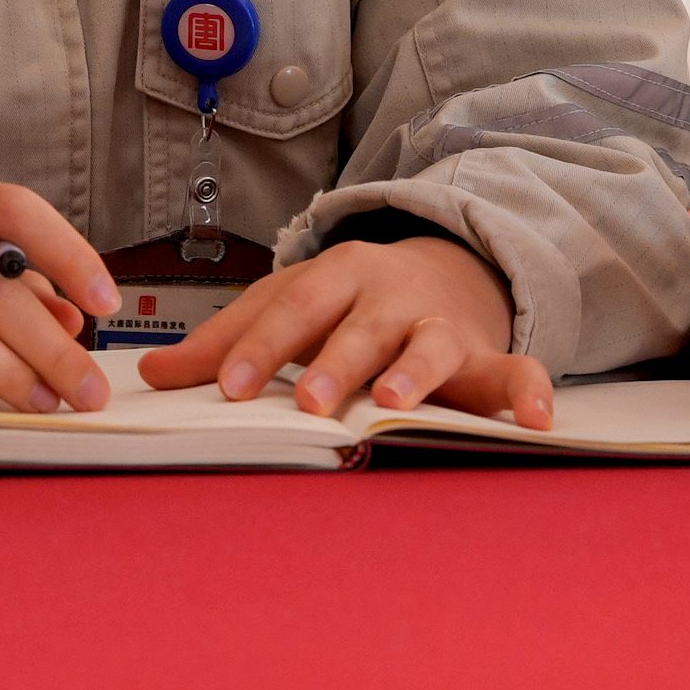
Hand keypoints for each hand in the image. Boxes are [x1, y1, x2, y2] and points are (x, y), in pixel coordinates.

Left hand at [138, 234, 550, 424]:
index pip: (291, 309)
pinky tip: (539, 418)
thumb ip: (227, 341)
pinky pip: (514, 370)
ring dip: (412, 372)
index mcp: (334, 279)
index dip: (259, 347)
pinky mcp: (483, 356)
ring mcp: (439, 324)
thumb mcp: (291, 307)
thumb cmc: (350, 302)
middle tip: (305, 401)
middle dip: (332, 362)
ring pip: (429, 346)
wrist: (448, 270)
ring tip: (394, 402)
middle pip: (358, 326)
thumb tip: (150, 375)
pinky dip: (529, 391)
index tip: (225, 386)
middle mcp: (389, 296)